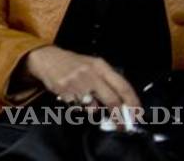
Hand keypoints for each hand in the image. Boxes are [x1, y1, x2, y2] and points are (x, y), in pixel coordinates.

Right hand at [23, 46, 140, 111]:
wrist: (46, 58)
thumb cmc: (72, 63)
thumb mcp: (92, 65)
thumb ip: (106, 80)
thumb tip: (123, 102)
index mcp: (100, 66)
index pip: (122, 86)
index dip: (132, 102)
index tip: (137, 114)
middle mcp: (90, 73)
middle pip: (112, 100)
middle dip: (119, 116)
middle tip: (122, 126)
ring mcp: (77, 83)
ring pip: (94, 107)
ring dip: (94, 110)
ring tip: (88, 102)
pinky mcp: (65, 91)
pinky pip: (78, 107)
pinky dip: (79, 107)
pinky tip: (75, 98)